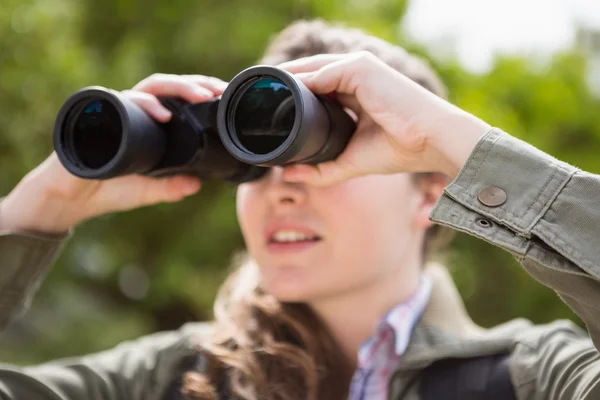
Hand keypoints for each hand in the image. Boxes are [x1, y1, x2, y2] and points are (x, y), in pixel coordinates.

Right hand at [0, 74, 227, 233]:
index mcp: (148, 124)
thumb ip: (170, 187)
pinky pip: (122, 103)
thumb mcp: (147, 192)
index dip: (199, 94)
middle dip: (194, 85)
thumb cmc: (109, 190)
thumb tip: (198, 185)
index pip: (176, 99)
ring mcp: (116, 112)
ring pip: (149, 88)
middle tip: (217, 91)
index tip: (223, 97)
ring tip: (199, 97)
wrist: (70, 200)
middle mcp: (133, 113)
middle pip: (166, 87)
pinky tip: (162, 113)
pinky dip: (144, 105)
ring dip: (176, 88)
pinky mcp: (100, 118)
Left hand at [277, 52, 491, 185]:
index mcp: (354, 91)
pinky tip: (281, 92)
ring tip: (258, 92)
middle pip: (307, 75)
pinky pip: (322, 73)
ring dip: (283, 79)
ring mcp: (358, 68)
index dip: (288, 95)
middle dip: (279, 84)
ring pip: (310, 70)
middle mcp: (354, 75)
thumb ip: (322, 168)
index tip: (263, 108)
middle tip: (252, 98)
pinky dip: (301, 82)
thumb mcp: (352, 160)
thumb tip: (289, 174)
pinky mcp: (362, 69)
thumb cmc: (400, 148)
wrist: (430, 141)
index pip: (313, 86)